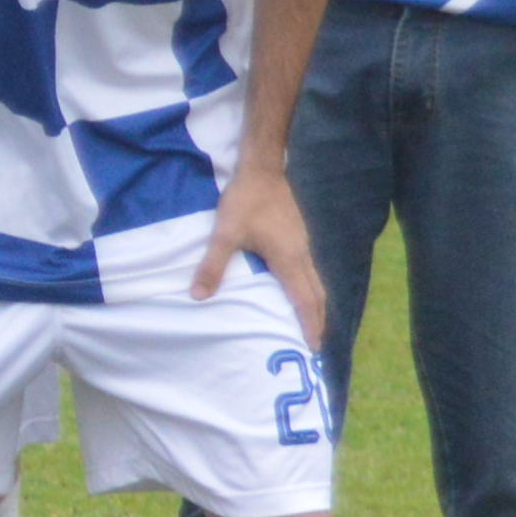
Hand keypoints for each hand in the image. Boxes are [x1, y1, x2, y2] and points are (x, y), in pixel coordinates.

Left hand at [193, 169, 329, 352]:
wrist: (263, 169)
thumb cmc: (245, 201)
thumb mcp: (225, 234)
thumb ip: (213, 265)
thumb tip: (198, 296)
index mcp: (288, 259)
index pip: (305, 300)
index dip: (310, 324)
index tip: (314, 347)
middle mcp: (302, 254)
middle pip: (317, 294)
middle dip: (317, 320)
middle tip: (315, 344)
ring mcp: (303, 243)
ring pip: (316, 281)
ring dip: (315, 304)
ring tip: (310, 322)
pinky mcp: (299, 234)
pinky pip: (310, 269)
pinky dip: (310, 287)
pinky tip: (298, 289)